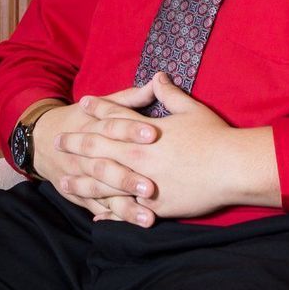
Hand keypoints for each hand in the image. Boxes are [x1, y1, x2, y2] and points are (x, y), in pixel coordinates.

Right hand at [32, 84, 160, 224]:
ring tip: (148, 217)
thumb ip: (131, 97)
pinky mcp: (79, 194)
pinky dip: (113, 217)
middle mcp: (85, 154)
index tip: (154, 133)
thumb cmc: (82, 118)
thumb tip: (159, 80)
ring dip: (125, 207)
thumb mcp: (103, 104)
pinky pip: (97, 207)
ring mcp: (80, 177)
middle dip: (127, 177)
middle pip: (105, 166)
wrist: (41, 138)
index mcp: (93, 126)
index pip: (113, 126)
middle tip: (152, 187)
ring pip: (102, 193)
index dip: (132, 129)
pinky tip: (131, 224)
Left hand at [73, 72, 279, 222]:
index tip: (82, 104)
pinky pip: (125, 210)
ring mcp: (143, 182)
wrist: (232, 168)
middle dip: (76, 145)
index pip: (114, 117)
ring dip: (81, 183)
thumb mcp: (191, 110)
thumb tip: (158, 76)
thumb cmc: (215, 136)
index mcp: (144, 132)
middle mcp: (137, 157)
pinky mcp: (154, 205)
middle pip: (98, 150)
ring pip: (103, 184)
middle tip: (56, 142)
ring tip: (63, 183)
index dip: (97, 109)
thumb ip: (170, 94)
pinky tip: (95, 214)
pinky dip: (108, 212)